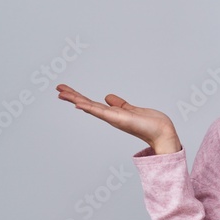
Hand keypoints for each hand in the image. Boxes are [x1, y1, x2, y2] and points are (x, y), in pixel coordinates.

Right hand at [56, 84, 181, 153]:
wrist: (162, 131)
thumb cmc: (150, 123)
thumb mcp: (131, 109)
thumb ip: (119, 104)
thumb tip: (107, 97)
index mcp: (112, 113)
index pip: (92, 103)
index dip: (78, 96)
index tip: (66, 90)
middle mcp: (110, 116)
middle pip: (87, 104)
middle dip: (72, 96)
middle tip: (57, 88)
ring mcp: (113, 118)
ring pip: (90, 107)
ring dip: (75, 99)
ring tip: (61, 93)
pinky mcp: (118, 118)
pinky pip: (100, 112)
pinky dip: (89, 107)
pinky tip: (78, 104)